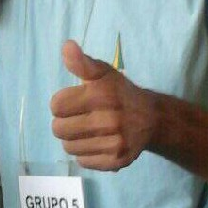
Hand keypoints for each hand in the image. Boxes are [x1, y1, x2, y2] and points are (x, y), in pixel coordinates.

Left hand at [50, 40, 156, 170]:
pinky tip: (96, 142)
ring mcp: (114, 143)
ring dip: (73, 139)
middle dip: (64, 123)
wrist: (152, 119)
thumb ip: (82, 62)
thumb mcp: (103, 73)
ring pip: (69, 147)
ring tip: (87, 130)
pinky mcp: (116, 161)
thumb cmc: (120, 93)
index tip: (74, 101)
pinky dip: (85, 153)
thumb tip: (67, 46)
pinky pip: (82, 161)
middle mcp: (109, 120)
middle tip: (78, 118)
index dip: (61, 103)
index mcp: (102, 95)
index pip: (56, 105)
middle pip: (58, 129)